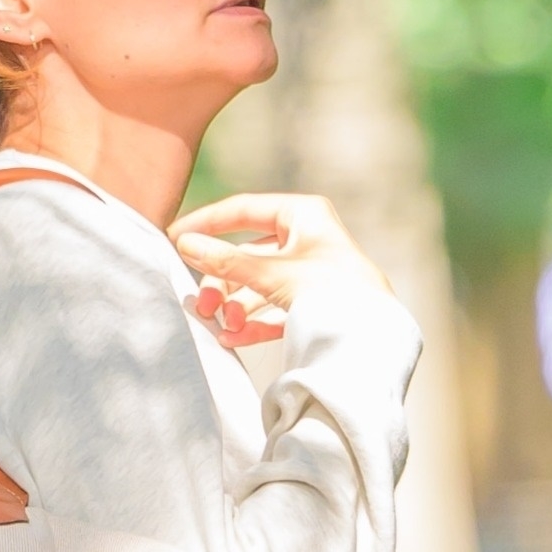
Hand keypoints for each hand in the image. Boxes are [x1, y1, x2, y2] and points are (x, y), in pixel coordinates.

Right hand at [168, 193, 389, 345]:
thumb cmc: (333, 293)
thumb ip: (227, 262)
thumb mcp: (273, 275)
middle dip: (222, 282)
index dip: (207, 224)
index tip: (175, 239)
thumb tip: (184, 244)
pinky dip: (252, 323)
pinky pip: (272, 310)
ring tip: (222, 327)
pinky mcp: (312, 307)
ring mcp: (308, 274)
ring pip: (257, 285)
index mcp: (303, 214)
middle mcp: (305, 240)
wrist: (377, 340)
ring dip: (235, 307)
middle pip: (247, 255)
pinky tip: (232, 339)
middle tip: (203, 306)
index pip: (243, 210)